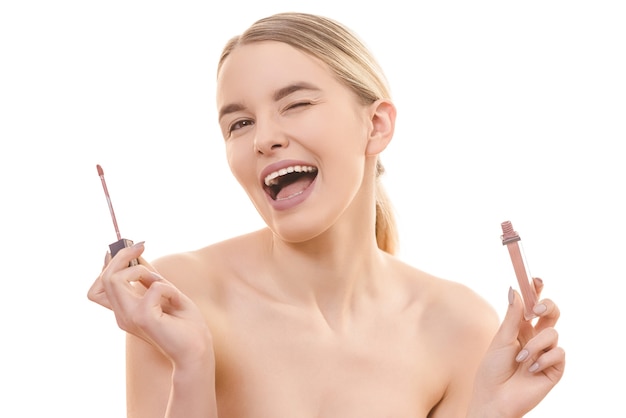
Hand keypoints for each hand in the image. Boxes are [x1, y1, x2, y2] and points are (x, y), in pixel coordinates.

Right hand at [87, 242, 212, 365]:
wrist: (197, 351)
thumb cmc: (185, 325)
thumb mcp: (166, 293)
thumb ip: (150, 278)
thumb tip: (136, 253)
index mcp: (125, 311)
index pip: (98, 288)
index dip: (108, 265)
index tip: (128, 247)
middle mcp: (122, 315)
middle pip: (103, 278)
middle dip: (119, 256)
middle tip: (139, 245)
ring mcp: (129, 317)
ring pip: (113, 279)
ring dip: (138, 270)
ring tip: (160, 281)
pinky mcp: (142, 318)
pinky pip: (151, 287)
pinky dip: (165, 287)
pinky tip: (174, 299)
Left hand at [468, 279, 565, 417]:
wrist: (495, 398)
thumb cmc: (492, 370)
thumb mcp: (500, 339)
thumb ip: (512, 316)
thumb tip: (514, 289)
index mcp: (521, 328)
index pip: (533, 304)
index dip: (537, 290)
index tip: (536, 278)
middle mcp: (535, 337)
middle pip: (552, 313)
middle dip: (548, 306)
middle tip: (537, 310)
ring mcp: (546, 352)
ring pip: (553, 333)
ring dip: (536, 345)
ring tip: (521, 359)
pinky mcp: (555, 368)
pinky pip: (558, 353)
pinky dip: (543, 359)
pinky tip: (530, 369)